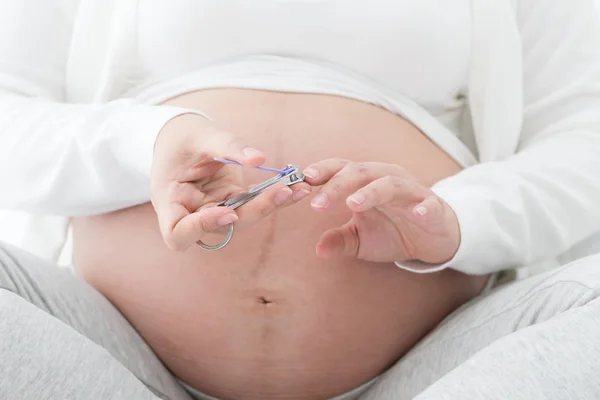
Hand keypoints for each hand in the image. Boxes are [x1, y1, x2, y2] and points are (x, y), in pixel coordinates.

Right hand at [151, 113, 310, 250]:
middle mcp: (191, 213)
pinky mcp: (230, 202)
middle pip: (221, 227)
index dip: (202, 228)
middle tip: (283, 191)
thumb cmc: (181, 135)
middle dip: (255, 211)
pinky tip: (298, 186)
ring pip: (242, 219)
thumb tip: (260, 159)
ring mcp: (212, 210)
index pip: (178, 233)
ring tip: (300, 187)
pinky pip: (252, 205)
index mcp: (169, 201)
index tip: (227, 210)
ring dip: (271, 205)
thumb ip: (228, 146)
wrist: (180, 135)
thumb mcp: (201, 134)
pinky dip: (274, 196)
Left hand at [303, 159, 458, 263]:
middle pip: (360, 172)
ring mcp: (411, 191)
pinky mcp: (433, 206)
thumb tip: (318, 250)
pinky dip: (423, 207)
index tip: (301, 182)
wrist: (432, 239)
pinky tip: (418, 213)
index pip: (340, 169)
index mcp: (365, 182)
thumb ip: (340, 240)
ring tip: (353, 204)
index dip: (322, 172)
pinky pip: (428, 204)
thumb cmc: (393, 232)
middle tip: (317, 204)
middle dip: (336, 185)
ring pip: (389, 184)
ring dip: (370, 192)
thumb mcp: (361, 240)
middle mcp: (386, 179)